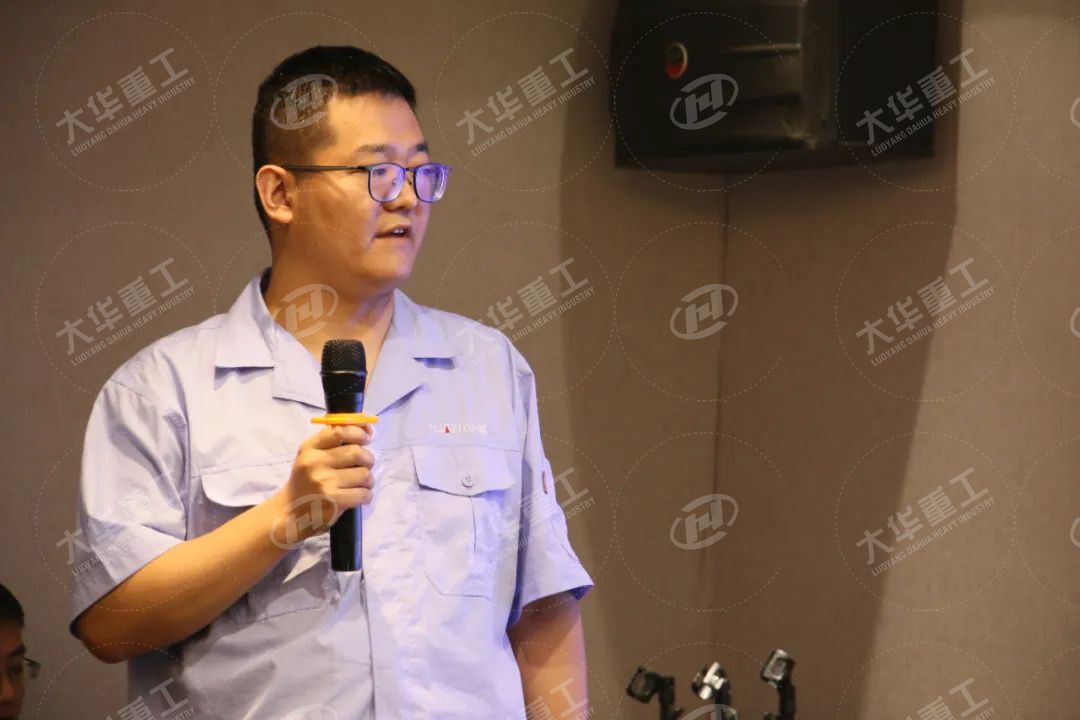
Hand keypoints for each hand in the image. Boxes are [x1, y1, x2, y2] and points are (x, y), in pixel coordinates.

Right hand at [271, 424, 374, 544]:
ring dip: (368, 480)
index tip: (366, 438)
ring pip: (364, 474)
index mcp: (309, 447)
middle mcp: (315, 462)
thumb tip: (367, 429)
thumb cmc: (305, 480)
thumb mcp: (311, 455)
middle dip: (368, 459)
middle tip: (365, 466)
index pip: (339, 431)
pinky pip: (364, 493)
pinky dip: (367, 495)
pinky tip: (359, 496)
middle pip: (357, 452)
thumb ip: (333, 441)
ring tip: (360, 483)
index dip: (359, 432)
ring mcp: (325, 482)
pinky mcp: (334, 501)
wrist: (290, 512)